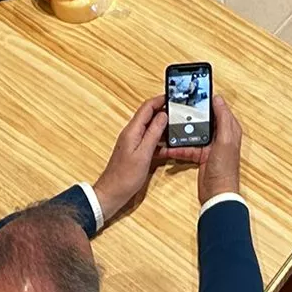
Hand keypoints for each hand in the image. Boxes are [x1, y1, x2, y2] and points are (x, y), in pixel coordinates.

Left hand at [92, 97, 167, 222]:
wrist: (112, 193)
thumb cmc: (125, 177)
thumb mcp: (144, 154)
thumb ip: (153, 133)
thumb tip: (163, 115)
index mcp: (132, 130)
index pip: (147, 107)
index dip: (160, 100)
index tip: (173, 97)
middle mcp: (131, 132)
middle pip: (149, 115)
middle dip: (163, 110)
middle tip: (179, 111)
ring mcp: (132, 141)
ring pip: (150, 126)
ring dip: (162, 125)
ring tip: (176, 126)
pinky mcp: (135, 149)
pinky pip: (148, 138)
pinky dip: (159, 138)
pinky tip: (168, 144)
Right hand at [161, 95, 243, 202]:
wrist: (217, 194)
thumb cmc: (225, 169)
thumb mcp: (225, 140)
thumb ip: (222, 119)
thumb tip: (218, 99)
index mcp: (229, 129)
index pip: (218, 109)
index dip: (207, 101)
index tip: (195, 94)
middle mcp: (220, 136)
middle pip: (204, 120)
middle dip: (190, 115)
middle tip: (178, 109)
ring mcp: (209, 146)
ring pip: (193, 133)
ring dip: (181, 132)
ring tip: (169, 126)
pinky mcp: (200, 156)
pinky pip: (187, 148)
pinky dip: (177, 148)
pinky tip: (168, 147)